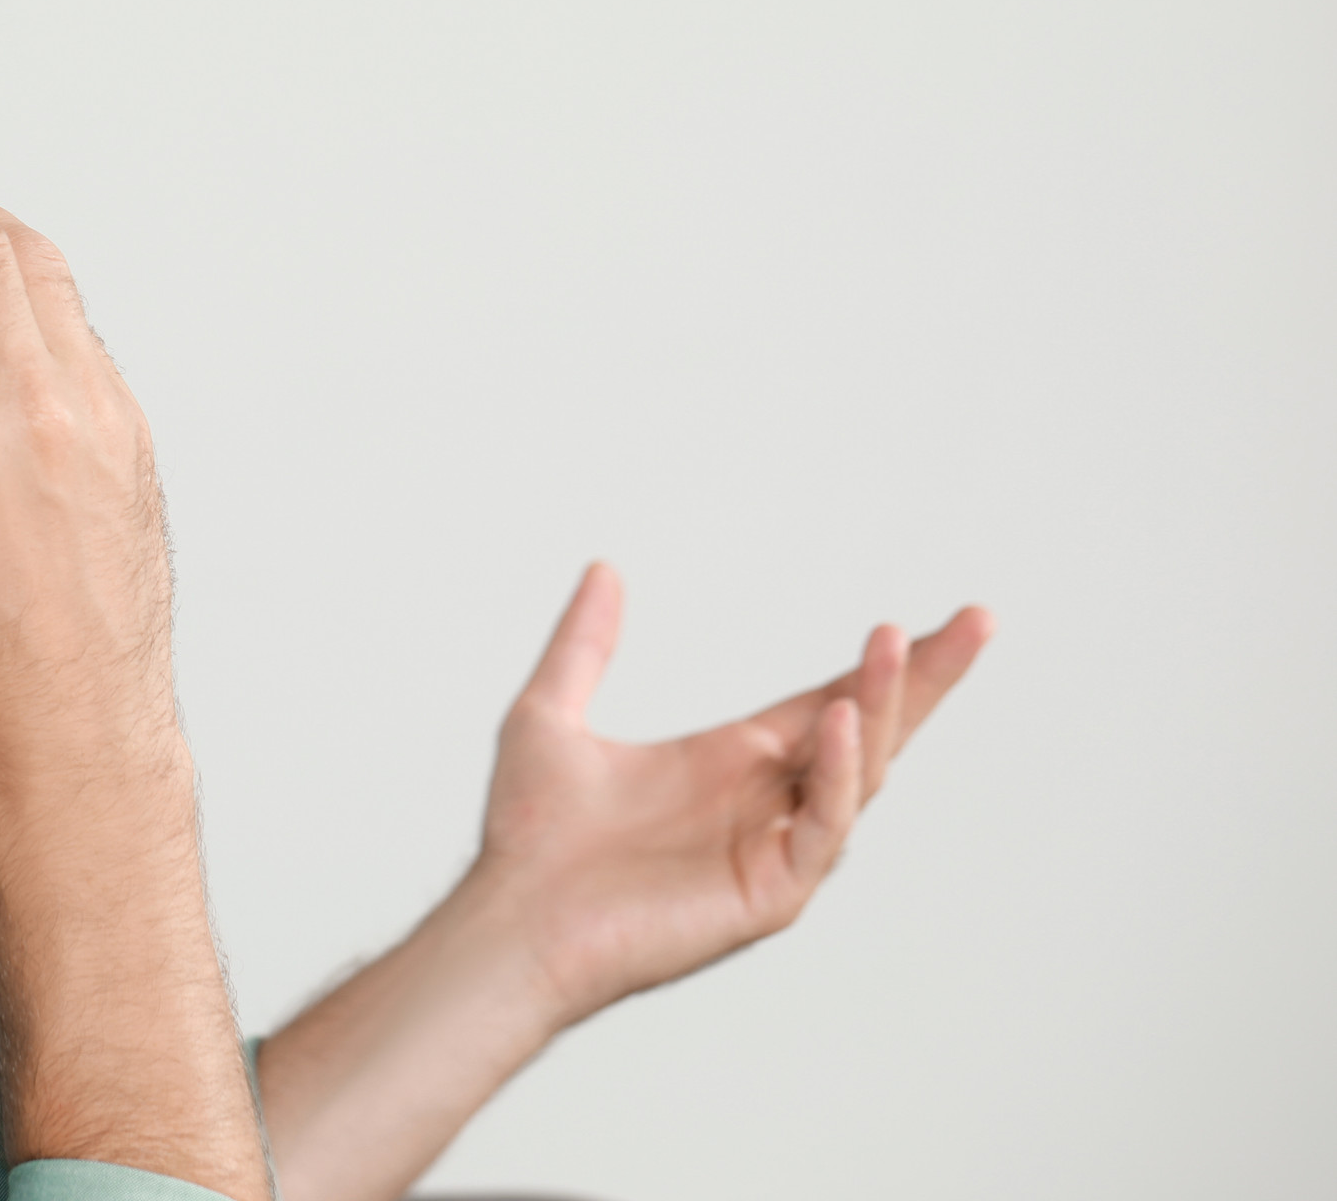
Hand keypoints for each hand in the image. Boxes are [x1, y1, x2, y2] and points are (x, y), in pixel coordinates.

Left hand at [253, 564, 990, 1200]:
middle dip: (923, 679)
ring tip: (891, 643)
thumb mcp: (550, 715)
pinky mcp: (768, 894)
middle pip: (869, 730)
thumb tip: (602, 568)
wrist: (509, 920)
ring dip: (880, 708)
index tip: (939, 619)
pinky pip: (823, 830)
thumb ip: (583, 644)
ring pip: (857, 774)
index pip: (829, 701)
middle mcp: (765, 804)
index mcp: (731, 763)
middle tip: (978, 620)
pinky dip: (837, 775)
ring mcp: (773, 850)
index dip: (880, 665)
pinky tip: (838, 722)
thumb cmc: (528, 838)